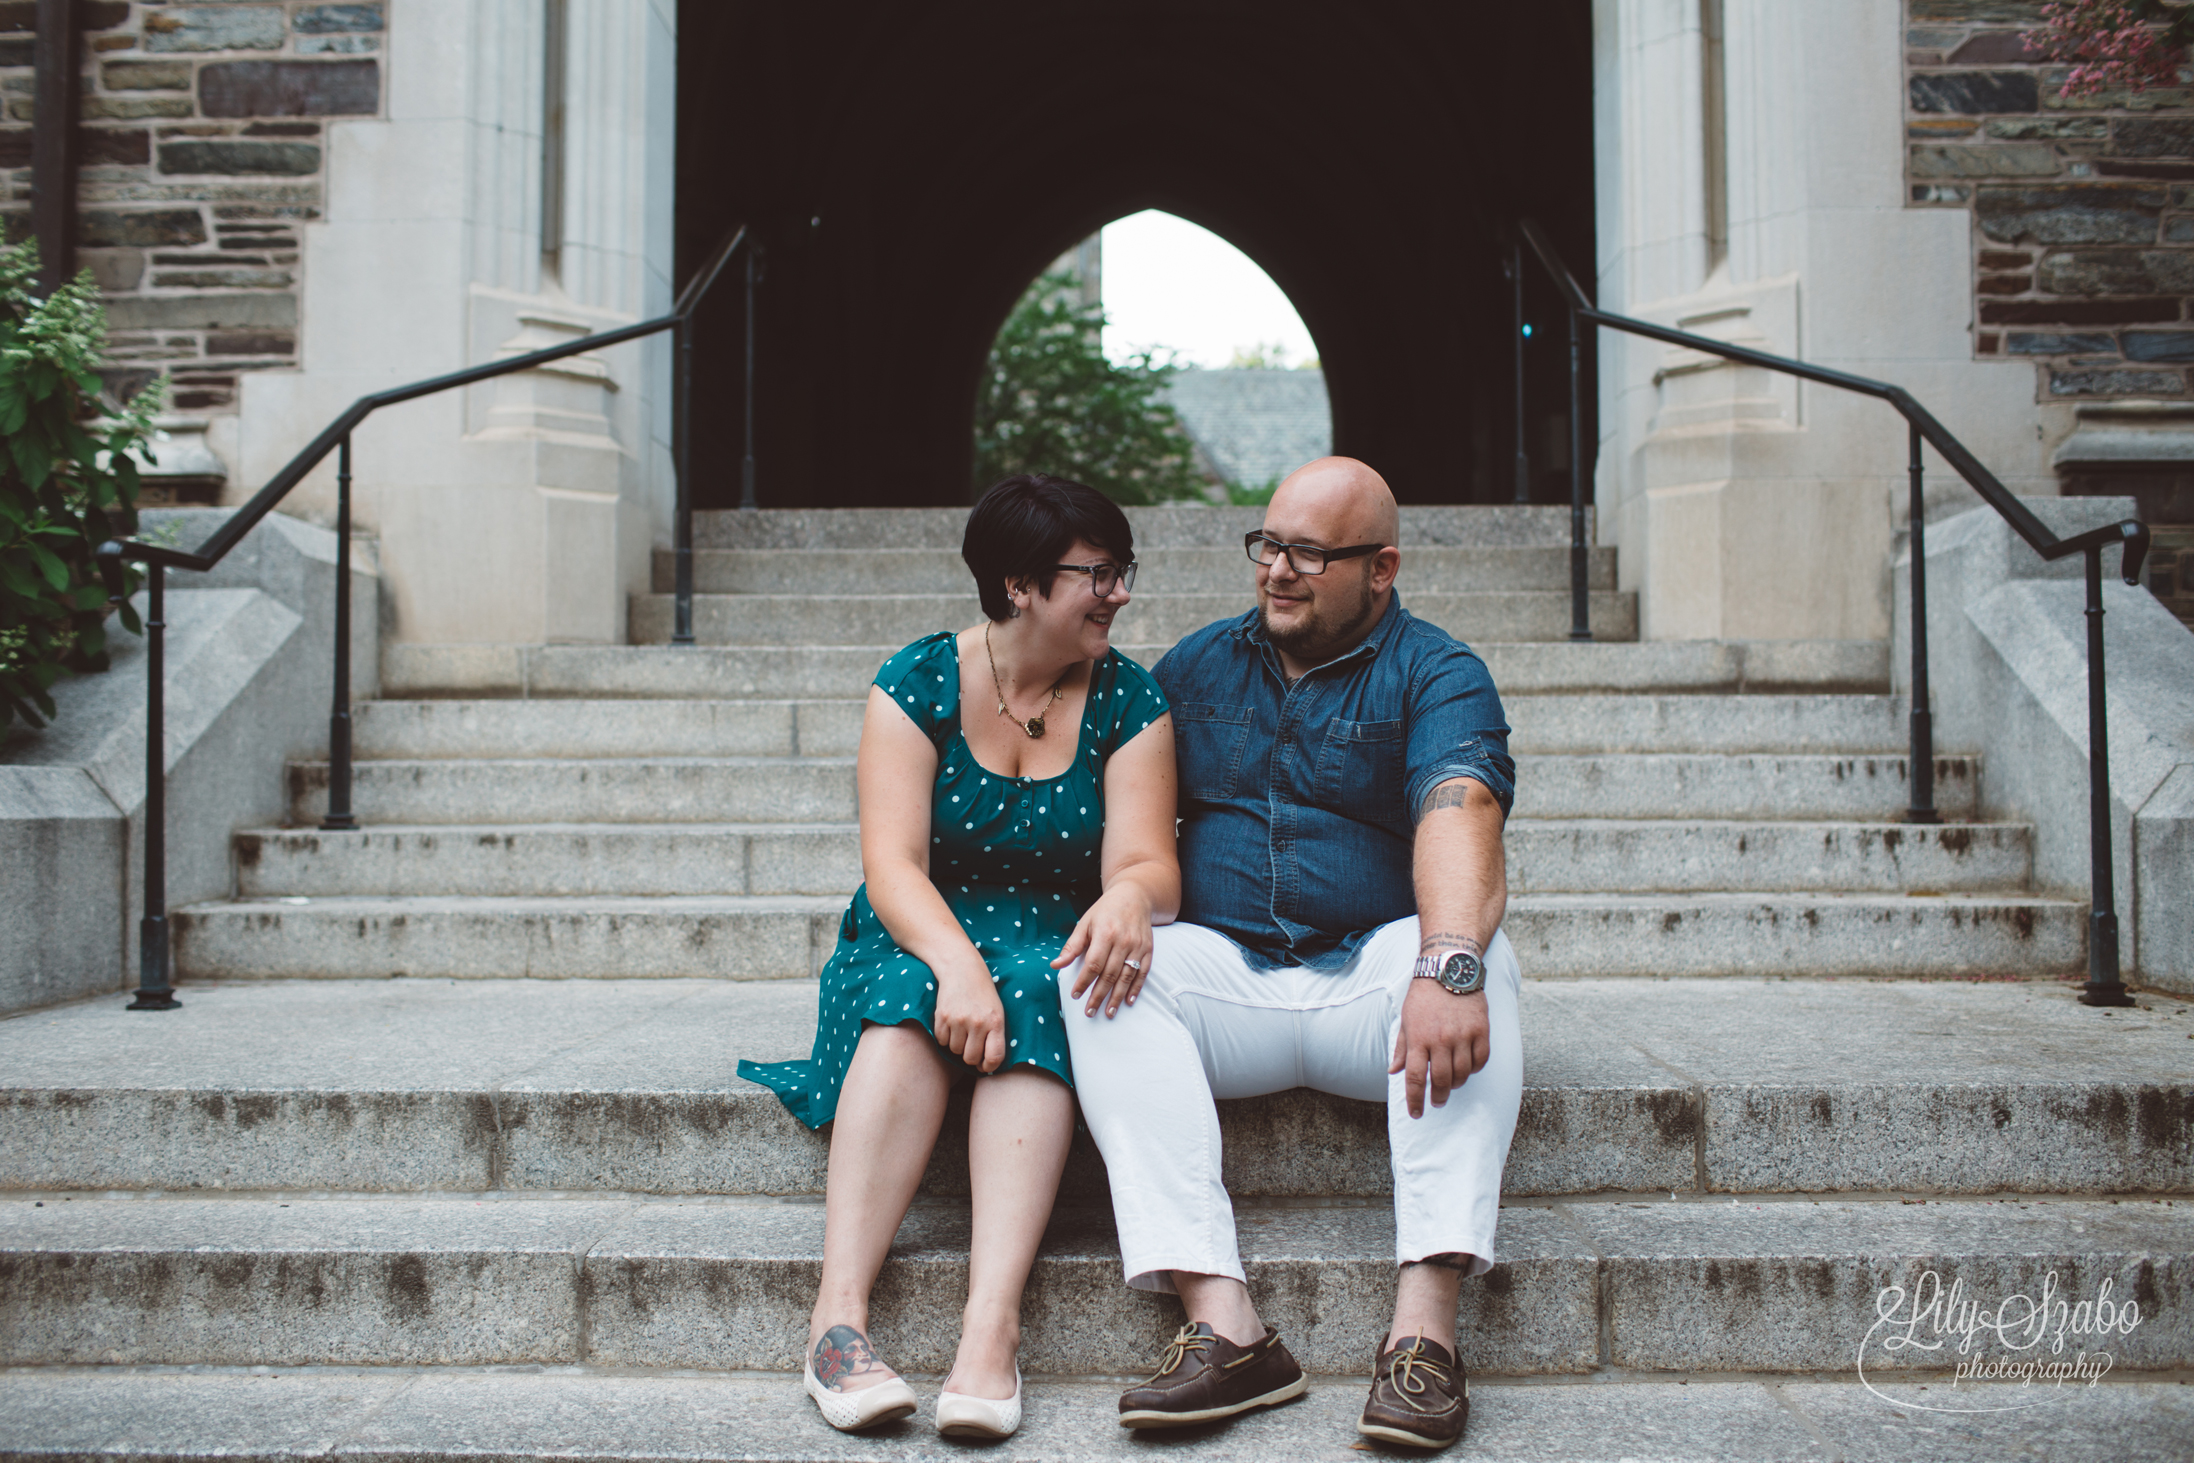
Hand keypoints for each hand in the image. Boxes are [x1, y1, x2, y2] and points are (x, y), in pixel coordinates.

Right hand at [933, 959, 1006, 1072]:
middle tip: (971, 1045)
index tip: (985, 1065)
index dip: (989, 1067)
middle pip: (971, 1058)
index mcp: (996, 1022)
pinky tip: (951, 1023)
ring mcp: (959, 1020)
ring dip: (957, 1045)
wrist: (962, 969)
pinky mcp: (942, 1017)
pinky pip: (941, 1041)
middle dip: (970, 1056)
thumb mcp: (997, 1012)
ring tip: (962, 1029)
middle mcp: (978, 1023)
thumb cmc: (983, 995)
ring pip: (954, 1051)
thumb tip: (986, 1066)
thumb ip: (994, 1037)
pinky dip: (945, 1037)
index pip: (994, 1057)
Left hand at [1055, 883, 1154, 1016]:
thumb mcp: (1085, 923)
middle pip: (1110, 974)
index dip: (1084, 981)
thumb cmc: (1105, 911)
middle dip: (1099, 995)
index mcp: (1105, 934)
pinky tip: (1128, 1001)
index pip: (1093, 964)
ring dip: (1117, 997)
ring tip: (1109, 1013)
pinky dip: (1136, 988)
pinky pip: (1143, 973)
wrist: (1135, 896)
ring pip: (1126, 977)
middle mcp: (1123, 941)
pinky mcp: (1148, 950)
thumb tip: (1055, 965)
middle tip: (1090, 1012)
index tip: (1075, 995)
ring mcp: (1138, 947)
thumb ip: (1072, 946)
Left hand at [1389, 980, 1488, 1117]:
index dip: (1415, 1100)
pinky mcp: (1480, 1030)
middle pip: (1442, 1081)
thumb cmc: (1423, 996)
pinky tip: (1468, 1068)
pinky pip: (1481, 1060)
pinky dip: (1475, 1069)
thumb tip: (1394, 1071)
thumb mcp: (1406, 1020)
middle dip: (1439, 1097)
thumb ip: (1402, 1048)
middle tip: (1437, 1102)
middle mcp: (1441, 1040)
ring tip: (1452, 1085)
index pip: (1416, 1079)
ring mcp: (1463, 1035)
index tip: (1416, 1113)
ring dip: (1457, 1084)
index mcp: (1418, 1039)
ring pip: (1463, 1073)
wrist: (1448, 969)